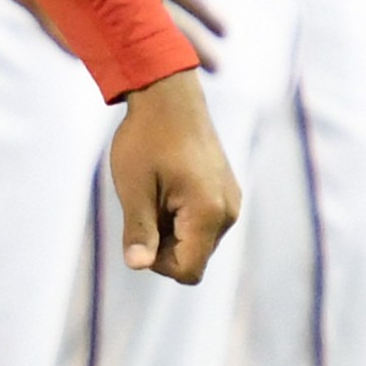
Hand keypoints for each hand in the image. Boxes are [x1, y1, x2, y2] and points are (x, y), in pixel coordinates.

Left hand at [107, 68, 239, 281]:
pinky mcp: (226, 190)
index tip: (139, 230)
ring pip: (198, 240)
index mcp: (209, 214)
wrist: (168, 95)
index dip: (157, 263)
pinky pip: (204, 221)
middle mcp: (229, 211)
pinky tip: (166, 185)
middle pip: (193, 257)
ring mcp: (231, 200)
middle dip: (163, 243)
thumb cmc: (146, 139)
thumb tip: (137, 266)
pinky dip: (181, 214)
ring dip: (171, 228)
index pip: (187, 270)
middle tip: (143, 204)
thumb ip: (139, 230)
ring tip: (154, 191)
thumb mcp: (134, 188)